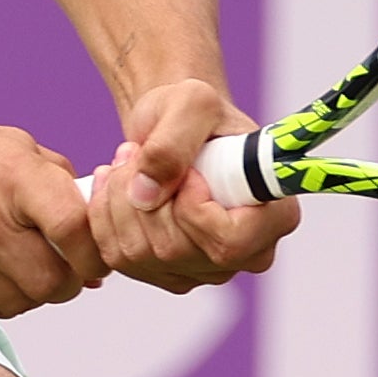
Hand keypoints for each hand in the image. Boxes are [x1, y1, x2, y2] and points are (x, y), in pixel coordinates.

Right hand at [0, 98, 111, 319]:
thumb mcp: (15, 146)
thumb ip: (62, 189)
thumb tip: (99, 243)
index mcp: (13, 174)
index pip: (73, 229)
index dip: (93, 254)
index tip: (93, 259)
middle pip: (49, 281)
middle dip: (65, 283)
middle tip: (60, 271)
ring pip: (18, 303)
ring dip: (30, 295)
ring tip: (22, 269)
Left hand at [83, 78, 296, 291]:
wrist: (175, 127)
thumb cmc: (196, 114)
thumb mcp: (191, 103)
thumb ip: (173, 142)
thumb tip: (146, 194)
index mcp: (273, 217)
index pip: (229, 244)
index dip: (193, 210)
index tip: (186, 172)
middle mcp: (245, 254)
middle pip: (175, 250)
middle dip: (142, 196)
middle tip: (138, 153)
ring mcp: (204, 270)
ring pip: (140, 255)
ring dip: (119, 201)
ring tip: (127, 162)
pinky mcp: (166, 273)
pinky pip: (118, 258)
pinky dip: (103, 216)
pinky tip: (115, 186)